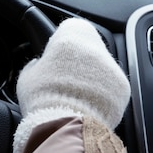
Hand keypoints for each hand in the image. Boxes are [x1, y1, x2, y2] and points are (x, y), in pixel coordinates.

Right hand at [13, 18, 130, 152]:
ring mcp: (113, 67)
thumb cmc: (42, 98)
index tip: (55, 56)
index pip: (70, 27)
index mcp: (71, 36)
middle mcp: (96, 47)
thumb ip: (36, 64)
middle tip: (65, 78)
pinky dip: (103, 93)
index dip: (62, 41)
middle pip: (89, 46)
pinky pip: (112, 86)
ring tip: (76, 95)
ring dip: (93, 76)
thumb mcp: (29, 76)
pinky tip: (88, 105)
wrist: (65, 125)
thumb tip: (38, 64)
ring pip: (102, 67)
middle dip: (80, 60)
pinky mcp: (123, 88)